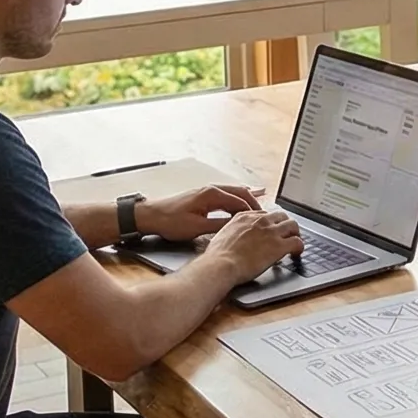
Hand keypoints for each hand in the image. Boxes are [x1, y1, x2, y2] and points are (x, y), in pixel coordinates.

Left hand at [136, 185, 263, 242]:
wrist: (150, 215)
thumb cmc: (170, 220)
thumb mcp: (196, 228)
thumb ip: (218, 226)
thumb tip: (236, 226)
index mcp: (212, 195)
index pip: (240, 201)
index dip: (253, 211)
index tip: (264, 220)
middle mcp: (212, 189)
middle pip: (241, 192)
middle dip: (255, 203)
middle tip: (266, 214)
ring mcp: (208, 191)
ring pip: (235, 192)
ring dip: (248, 198)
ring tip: (262, 203)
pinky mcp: (204, 195)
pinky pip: (227, 193)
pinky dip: (238, 196)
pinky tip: (245, 195)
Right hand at [200, 209, 302, 285]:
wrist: (220, 265)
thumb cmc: (217, 256)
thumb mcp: (222, 235)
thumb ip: (233, 232)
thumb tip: (237, 239)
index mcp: (244, 216)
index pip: (265, 214)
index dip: (270, 222)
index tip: (272, 229)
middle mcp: (260, 220)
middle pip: (281, 216)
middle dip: (285, 225)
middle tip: (286, 234)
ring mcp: (271, 232)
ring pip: (293, 225)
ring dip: (295, 234)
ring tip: (295, 242)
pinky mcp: (279, 245)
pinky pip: (297, 242)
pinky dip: (300, 247)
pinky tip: (297, 253)